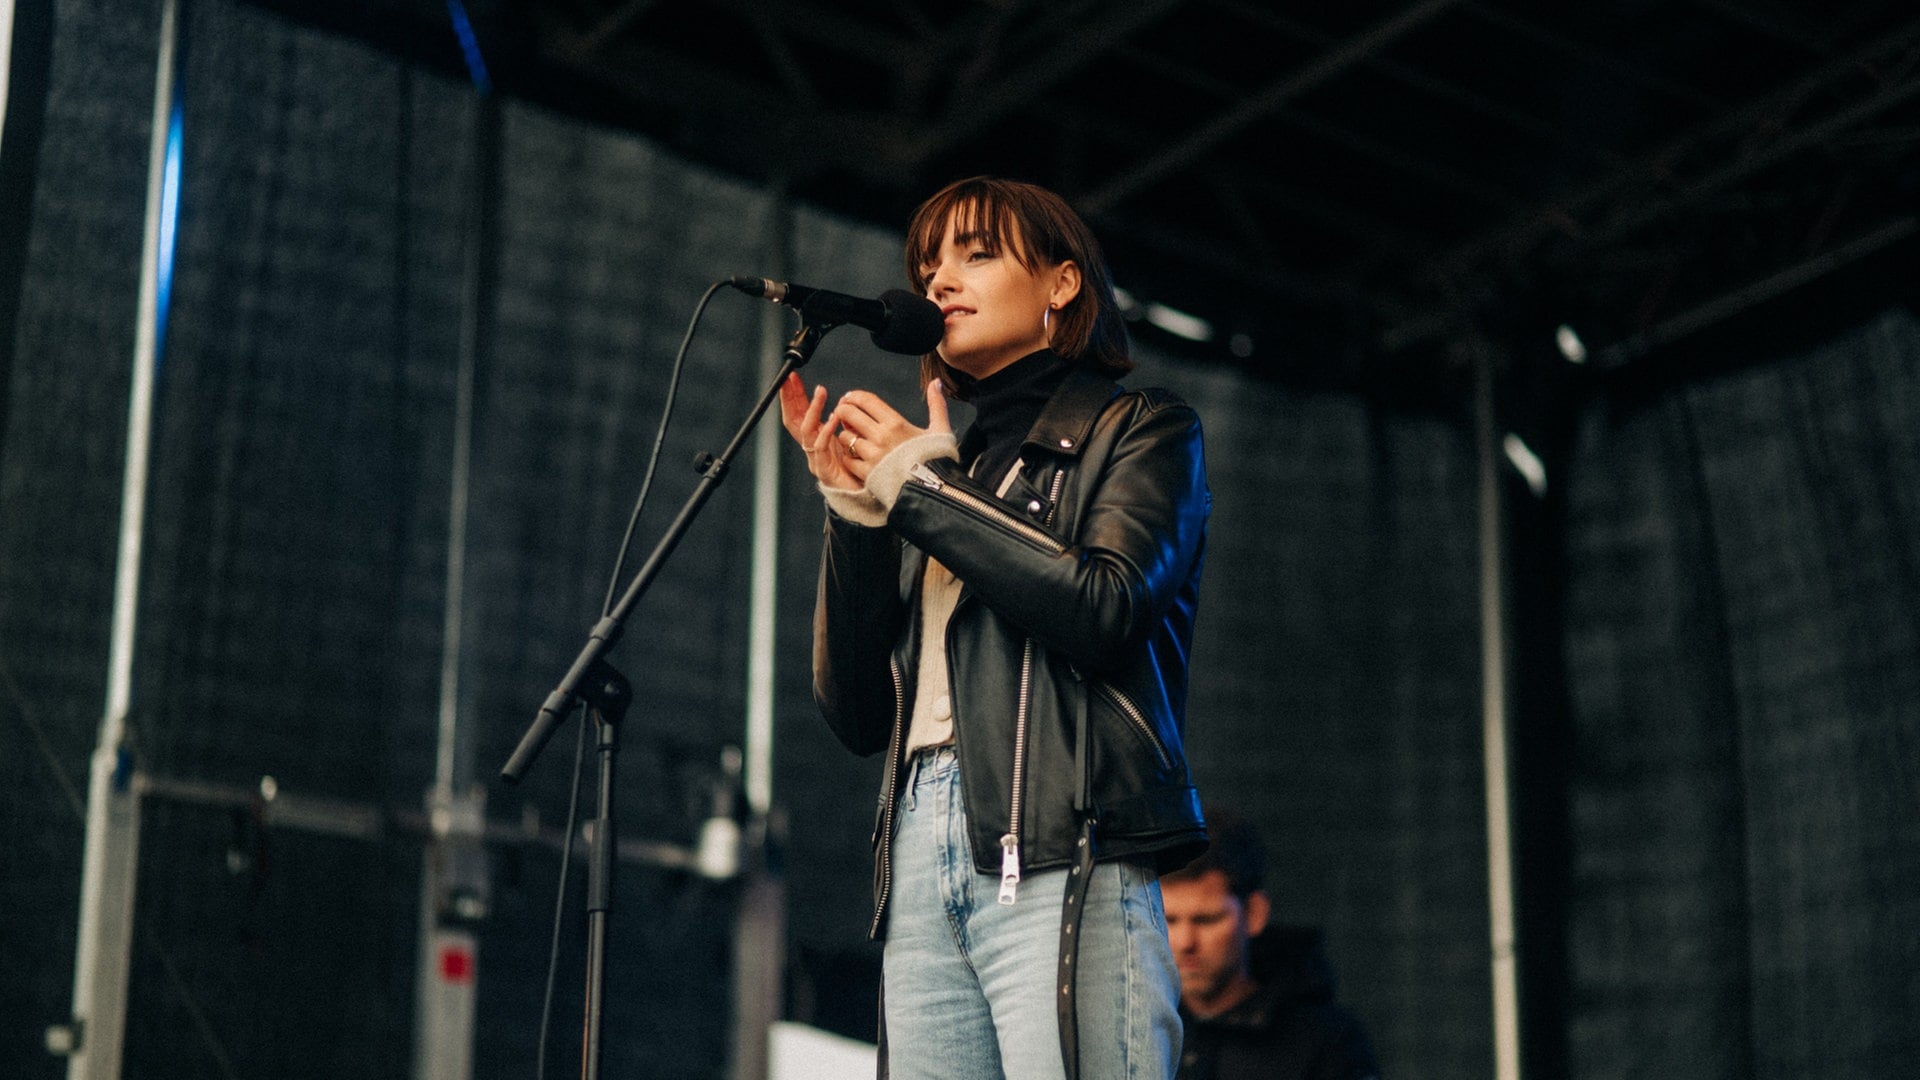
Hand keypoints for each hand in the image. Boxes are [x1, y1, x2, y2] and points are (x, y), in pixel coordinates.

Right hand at [778, 372, 859, 488]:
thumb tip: (843, 402)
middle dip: (790, 398)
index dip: (793, 395)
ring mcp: (815, 459)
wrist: (863, 496)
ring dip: (812, 409)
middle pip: (793, 419)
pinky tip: (833, 419)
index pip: (798, 413)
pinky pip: (820, 448)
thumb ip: (844, 423)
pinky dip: (825, 432)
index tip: (791, 377)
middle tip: (790, 378)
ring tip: (821, 391)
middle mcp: (811, 447)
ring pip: (805, 431)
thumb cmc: (858, 467)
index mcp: (816, 438)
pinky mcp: (824, 470)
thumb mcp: (849, 439)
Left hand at [828, 379, 951, 485]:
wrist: (934, 492)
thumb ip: (936, 404)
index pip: (866, 401)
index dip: (853, 396)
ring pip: (846, 438)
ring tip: (852, 437)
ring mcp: (873, 456)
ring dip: (846, 435)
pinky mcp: (868, 474)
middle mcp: (882, 437)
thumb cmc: (937, 461)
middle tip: (844, 414)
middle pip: (849, 414)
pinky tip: (856, 456)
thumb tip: (936, 382)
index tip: (849, 398)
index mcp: (896, 424)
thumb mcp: (940, 430)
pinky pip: (848, 460)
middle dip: (843, 411)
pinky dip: (849, 457)